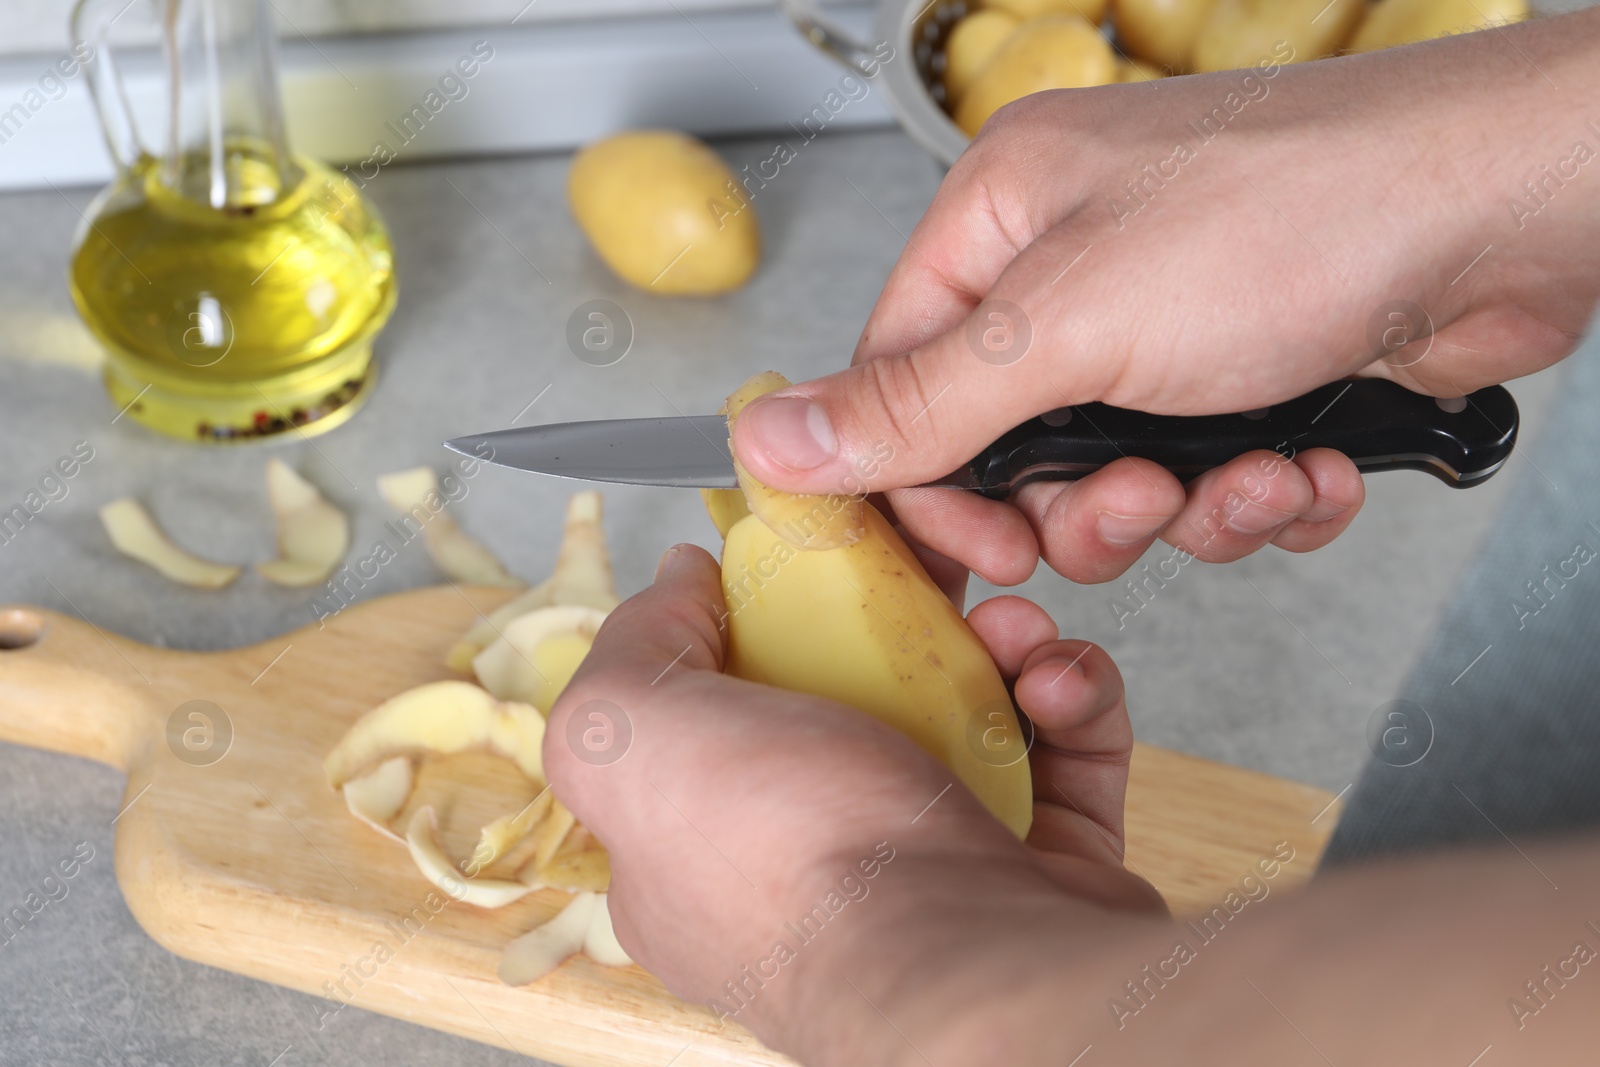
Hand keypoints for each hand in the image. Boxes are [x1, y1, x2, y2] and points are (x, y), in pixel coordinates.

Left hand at [543, 545, 1160, 1062]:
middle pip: (857, 690)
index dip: (762, 616)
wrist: (963, 966)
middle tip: (936, 559)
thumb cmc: (790, 861)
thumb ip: (634, 645)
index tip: (811, 552)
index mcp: (703, 840)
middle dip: (904, 612)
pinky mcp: (1038, 869)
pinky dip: (1069, 700)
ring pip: (970, 713)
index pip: (723, 705)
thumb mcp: (632, 732)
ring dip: (998, 643)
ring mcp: (930, 867)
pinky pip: (1062, 755)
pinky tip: (1058, 677)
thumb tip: (681, 581)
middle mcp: (815, 857)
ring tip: (1012, 623)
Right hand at [729, 11, 1599, 587]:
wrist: (1510, 213)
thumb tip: (770, 444)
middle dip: (1080, 505)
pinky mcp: (1252, 369)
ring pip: (1115, 473)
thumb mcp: (1069, 325)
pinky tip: (1307, 465)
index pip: (897, 375)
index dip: (925, 481)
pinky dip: (1256, 493)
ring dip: (1182, 507)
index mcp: (1004, 220)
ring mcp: (1170, 318)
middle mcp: (1078, 265)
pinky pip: (1209, 475)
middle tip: (1131, 503)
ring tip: (1243, 476)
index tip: (980, 551)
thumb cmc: (1296, 216)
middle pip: (1009, 443)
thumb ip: (914, 405)